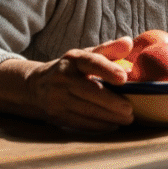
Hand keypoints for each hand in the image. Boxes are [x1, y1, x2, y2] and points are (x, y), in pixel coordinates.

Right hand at [15, 36, 134, 130]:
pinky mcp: (56, 115)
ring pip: (87, 110)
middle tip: (130, 109)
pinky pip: (80, 122)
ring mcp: (57, 97)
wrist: (37, 86)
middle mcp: (62, 77)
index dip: (108, 69)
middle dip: (112, 102)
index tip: (124, 78)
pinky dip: (99, 125)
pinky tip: (113, 125)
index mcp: (73, 60)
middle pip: (90, 91)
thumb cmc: (71, 69)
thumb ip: (109, 50)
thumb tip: (129, 43)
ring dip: (110, 117)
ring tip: (128, 119)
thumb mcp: (86, 55)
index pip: (91, 62)